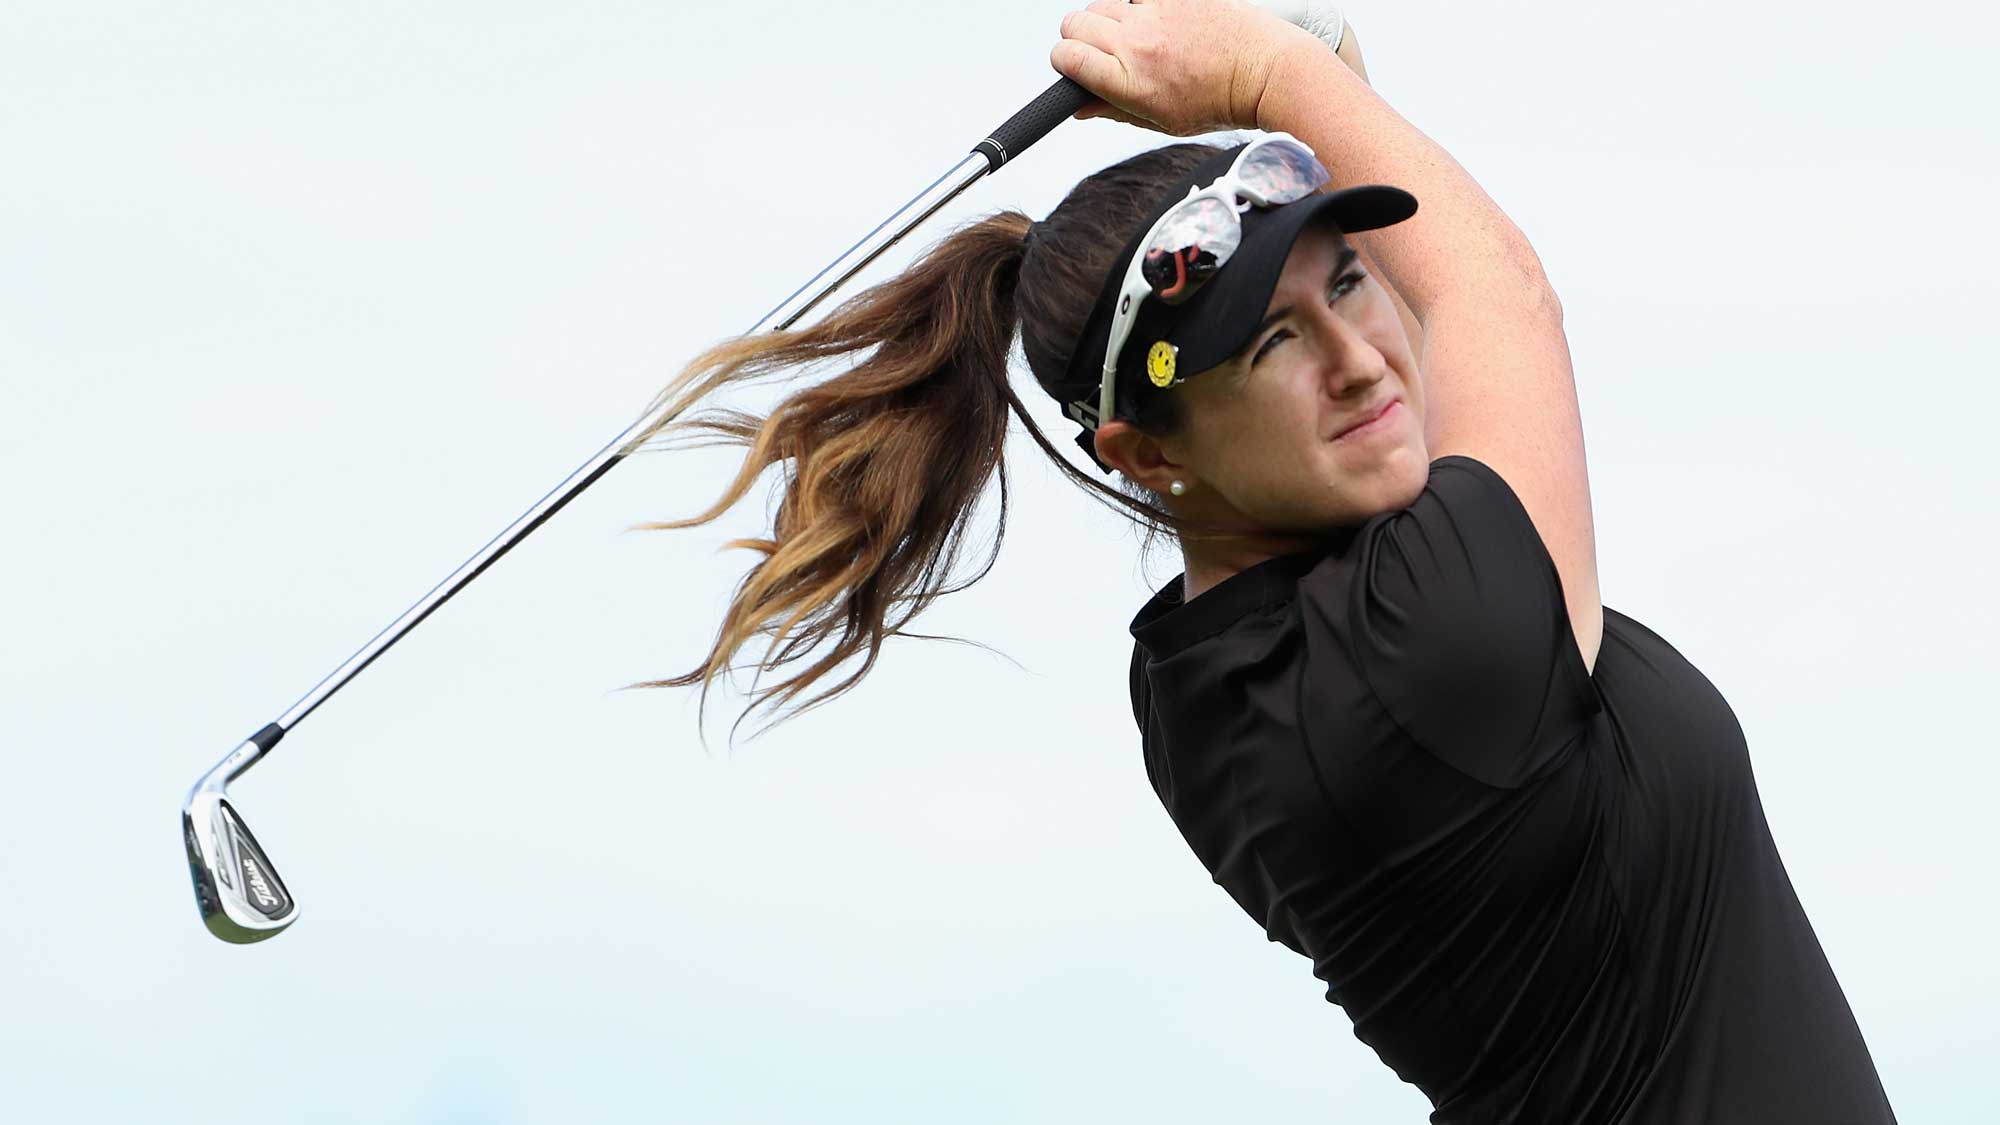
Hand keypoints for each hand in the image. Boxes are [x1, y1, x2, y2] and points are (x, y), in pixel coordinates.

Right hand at [1050, 0, 1311, 135]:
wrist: (1265, 72)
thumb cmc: (1221, 101)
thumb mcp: (1162, 121)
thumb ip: (1115, 111)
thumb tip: (1080, 108)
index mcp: (1129, 81)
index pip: (1067, 57)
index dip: (1063, 61)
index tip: (1073, 66)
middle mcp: (1136, 42)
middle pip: (1074, 23)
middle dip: (1078, 38)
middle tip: (1100, 51)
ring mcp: (1155, 12)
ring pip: (1101, 3)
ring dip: (1106, 20)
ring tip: (1134, 37)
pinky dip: (1139, 5)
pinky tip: (1157, 20)